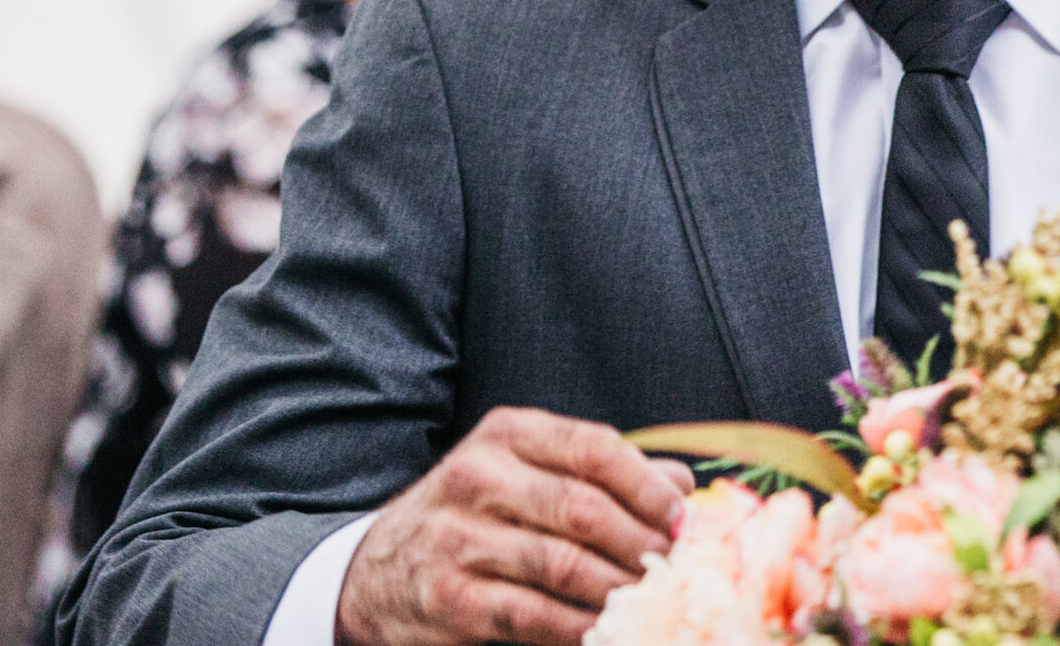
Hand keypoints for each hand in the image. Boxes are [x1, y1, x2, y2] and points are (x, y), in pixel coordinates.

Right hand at [335, 407, 692, 645]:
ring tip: (652, 598)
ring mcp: (459, 539)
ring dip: (619, 588)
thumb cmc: (474, 512)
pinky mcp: (451, 598)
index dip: (647, 484)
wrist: (377, 569)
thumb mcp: (526, 471)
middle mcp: (477, 478)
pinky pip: (534, 616)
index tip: (682, 514)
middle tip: (675, 564)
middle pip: (582, 509)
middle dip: (641, 541)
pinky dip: (580, 626)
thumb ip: (602, 473)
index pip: (592, 447)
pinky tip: (607, 629)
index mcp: (506, 434)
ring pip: (563, 566)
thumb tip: (683, 485)